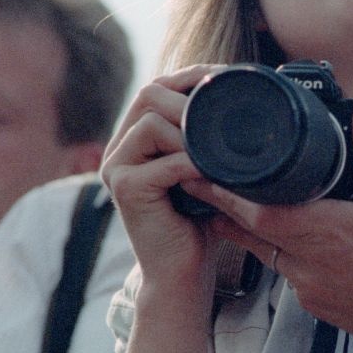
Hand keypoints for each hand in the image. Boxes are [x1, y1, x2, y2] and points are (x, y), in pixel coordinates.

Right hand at [101, 66, 238, 298]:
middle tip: (222, 113)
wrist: (182, 275)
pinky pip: (162, 162)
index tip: (223, 77)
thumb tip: (236, 97)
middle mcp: (118, 149)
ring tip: (215, 154)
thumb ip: (204, 138)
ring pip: (151, 122)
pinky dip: (192, 165)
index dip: (188, 77)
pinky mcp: (124, 190)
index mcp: (134, 140)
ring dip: (190, 133)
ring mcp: (116, 169)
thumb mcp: (203, 170)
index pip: (155, 88)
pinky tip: (210, 176)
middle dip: (188, 98)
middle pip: (147, 94)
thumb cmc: (198, 224)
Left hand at [194, 102, 352, 352]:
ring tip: (236, 206)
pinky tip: (294, 240)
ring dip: (252, 230)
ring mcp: (306, 287)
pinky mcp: (312, 304)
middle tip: (200, 183)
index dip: (226, 194)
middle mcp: (307, 261)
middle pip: (248, 231)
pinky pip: (286, 273)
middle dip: (222, 207)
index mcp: (326, 229)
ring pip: (264, 252)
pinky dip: (283, 254)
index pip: (258, 211)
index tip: (204, 173)